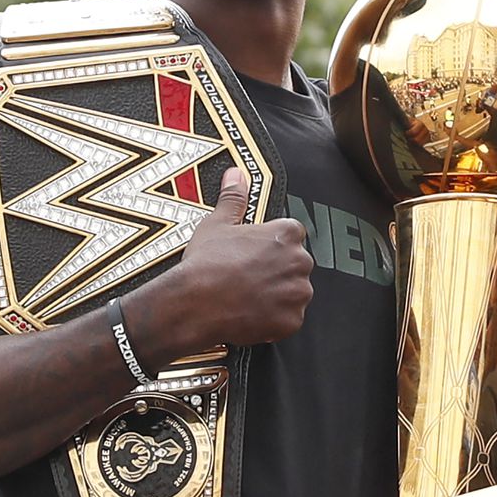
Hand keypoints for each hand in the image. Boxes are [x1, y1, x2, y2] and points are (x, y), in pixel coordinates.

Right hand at [162, 168, 313, 351]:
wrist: (196, 303)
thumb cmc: (206, 263)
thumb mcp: (218, 223)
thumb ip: (234, 198)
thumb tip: (236, 175)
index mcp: (287, 233)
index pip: (291, 236)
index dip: (270, 247)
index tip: (254, 254)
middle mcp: (300, 261)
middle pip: (294, 266)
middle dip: (275, 272)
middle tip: (247, 277)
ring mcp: (297, 293)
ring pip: (293, 293)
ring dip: (277, 296)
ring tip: (247, 296)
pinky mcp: (291, 321)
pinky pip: (288, 320)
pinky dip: (274, 320)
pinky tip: (250, 313)